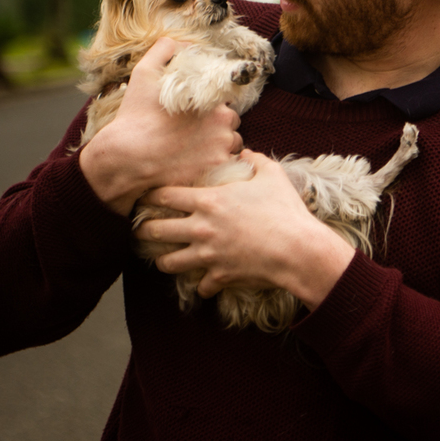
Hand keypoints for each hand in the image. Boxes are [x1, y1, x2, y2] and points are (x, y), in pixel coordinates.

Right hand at [79, 38, 243, 215]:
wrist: (126, 159)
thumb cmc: (135, 117)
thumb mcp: (144, 75)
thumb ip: (163, 52)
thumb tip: (175, 41)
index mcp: (214, 101)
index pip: (225, 102)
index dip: (211, 108)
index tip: (195, 114)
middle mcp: (225, 125)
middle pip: (232, 124)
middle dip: (218, 126)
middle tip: (193, 132)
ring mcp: (223, 150)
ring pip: (231, 145)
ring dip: (219, 146)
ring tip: (194, 149)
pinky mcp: (216, 171)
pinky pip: (225, 166)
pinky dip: (215, 164)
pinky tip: (195, 163)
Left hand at [137, 149, 355, 307]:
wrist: (298, 249)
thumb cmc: (285, 210)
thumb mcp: (273, 175)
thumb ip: (255, 160)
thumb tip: (245, 153)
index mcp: (209, 201)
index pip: (164, 196)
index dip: (151, 196)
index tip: (146, 198)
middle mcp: (201, 228)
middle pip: (156, 231)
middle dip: (144, 230)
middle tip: (142, 230)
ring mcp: (208, 255)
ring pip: (169, 263)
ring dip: (165, 260)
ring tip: (164, 259)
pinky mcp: (220, 276)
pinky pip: (200, 287)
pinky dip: (202, 285)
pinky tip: (205, 283)